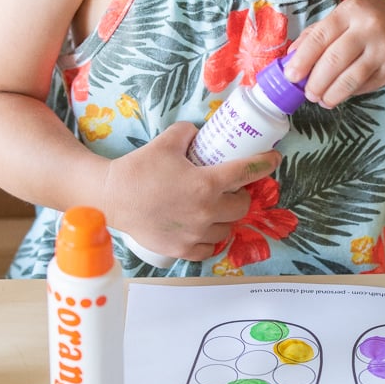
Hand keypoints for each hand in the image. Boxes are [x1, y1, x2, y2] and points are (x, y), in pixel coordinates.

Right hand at [102, 121, 281, 261]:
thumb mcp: (166, 141)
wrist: (111, 198)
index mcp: (207, 184)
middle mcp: (207, 212)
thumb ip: (189, 134)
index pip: (247, 172)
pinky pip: (208, 248)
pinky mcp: (182, 249)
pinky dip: (209, 239)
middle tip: (230, 190)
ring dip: (225, 218)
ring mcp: (196, 234)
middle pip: (241, 206)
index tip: (273, 159)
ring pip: (227, 229)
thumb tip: (200, 134)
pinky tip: (203, 229)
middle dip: (240, 196)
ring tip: (213, 210)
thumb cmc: (138, 169)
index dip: (265, 163)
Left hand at [285, 0, 384, 107]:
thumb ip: (319, 32)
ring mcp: (383, 50)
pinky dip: (349, 93)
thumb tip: (291, 55)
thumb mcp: (349, 16)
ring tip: (322, 100)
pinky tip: (342, 93)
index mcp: (352, 11)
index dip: (302, 60)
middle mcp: (368, 28)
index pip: (320, 36)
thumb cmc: (377, 21)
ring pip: (349, 79)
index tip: (291, 76)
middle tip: (308, 93)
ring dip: (331, 94)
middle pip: (333, 61)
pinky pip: (364, 86)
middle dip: (315, 82)